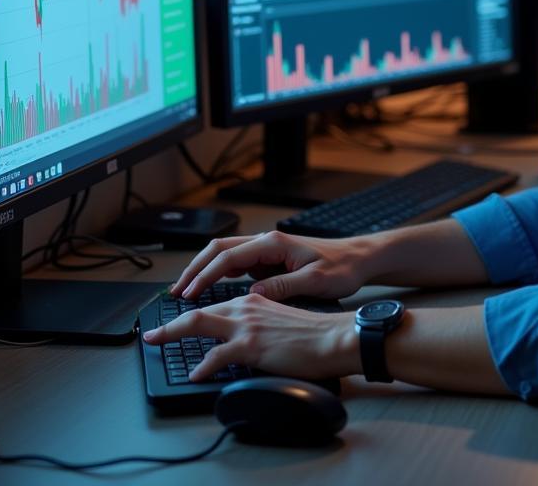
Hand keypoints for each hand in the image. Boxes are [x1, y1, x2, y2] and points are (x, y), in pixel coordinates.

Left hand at [143, 292, 359, 381]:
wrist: (332, 337)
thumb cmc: (314, 333)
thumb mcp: (281, 319)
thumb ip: (260, 322)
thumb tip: (246, 334)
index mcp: (253, 300)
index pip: (215, 305)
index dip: (191, 314)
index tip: (176, 322)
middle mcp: (246, 307)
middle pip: (198, 312)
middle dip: (170, 324)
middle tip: (151, 335)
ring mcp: (247, 325)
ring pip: (199, 324)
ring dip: (173, 334)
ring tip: (155, 344)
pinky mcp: (251, 344)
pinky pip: (217, 356)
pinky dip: (203, 366)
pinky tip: (195, 374)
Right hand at [170, 230, 377, 301]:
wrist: (360, 258)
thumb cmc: (342, 267)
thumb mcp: (314, 281)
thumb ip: (281, 287)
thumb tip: (251, 296)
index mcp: (273, 243)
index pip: (228, 257)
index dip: (204, 276)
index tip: (188, 294)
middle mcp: (267, 241)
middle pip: (219, 250)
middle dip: (195, 269)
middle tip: (177, 292)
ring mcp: (268, 249)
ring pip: (226, 255)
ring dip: (205, 270)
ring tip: (187, 291)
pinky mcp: (272, 258)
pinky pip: (238, 263)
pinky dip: (220, 274)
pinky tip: (212, 289)